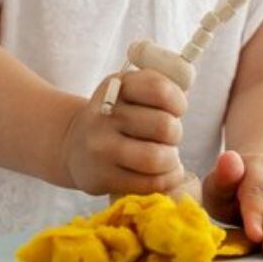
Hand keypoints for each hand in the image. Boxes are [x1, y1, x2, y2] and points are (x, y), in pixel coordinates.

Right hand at [59, 69, 188, 195]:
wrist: (73, 146)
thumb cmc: (117, 117)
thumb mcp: (129, 90)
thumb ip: (159, 86)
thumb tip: (189, 78)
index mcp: (116, 86)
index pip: (160, 90)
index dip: (178, 102)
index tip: (175, 110)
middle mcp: (105, 115)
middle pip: (164, 126)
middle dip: (175, 133)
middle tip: (168, 137)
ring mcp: (101, 148)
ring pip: (157, 158)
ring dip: (172, 160)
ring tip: (167, 157)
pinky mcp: (103, 178)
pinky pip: (150, 183)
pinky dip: (167, 179)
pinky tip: (163, 173)